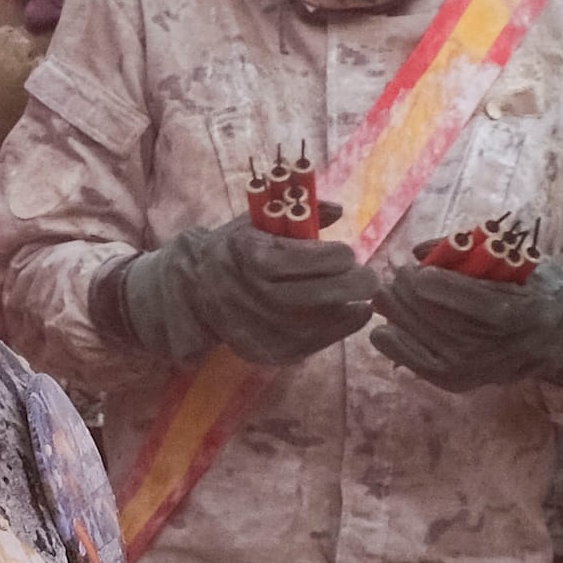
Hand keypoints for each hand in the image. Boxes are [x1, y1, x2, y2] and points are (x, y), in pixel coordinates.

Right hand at [108, 222, 374, 368]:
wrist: (191, 294)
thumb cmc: (232, 250)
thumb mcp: (255, 222)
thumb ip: (297, 214)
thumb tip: (338, 210)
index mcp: (250, 255)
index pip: (307, 258)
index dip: (338, 256)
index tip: (349, 253)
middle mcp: (252, 295)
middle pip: (318, 294)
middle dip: (353, 285)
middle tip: (371, 277)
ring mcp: (258, 328)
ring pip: (319, 323)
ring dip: (348, 309)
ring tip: (362, 298)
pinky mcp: (265, 353)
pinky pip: (311, 345)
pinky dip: (336, 331)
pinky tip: (349, 316)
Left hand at [366, 259, 562, 392]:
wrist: (562, 335)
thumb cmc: (537, 286)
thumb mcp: (520, 259)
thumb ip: (474, 250)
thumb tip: (420, 250)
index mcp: (526, 311)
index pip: (479, 304)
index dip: (443, 287)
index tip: (416, 270)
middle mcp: (504, 347)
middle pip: (447, 323)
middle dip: (411, 297)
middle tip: (394, 273)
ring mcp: (483, 369)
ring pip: (430, 343)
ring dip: (399, 317)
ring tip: (383, 292)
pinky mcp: (465, 382)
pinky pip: (424, 368)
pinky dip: (398, 350)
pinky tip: (381, 331)